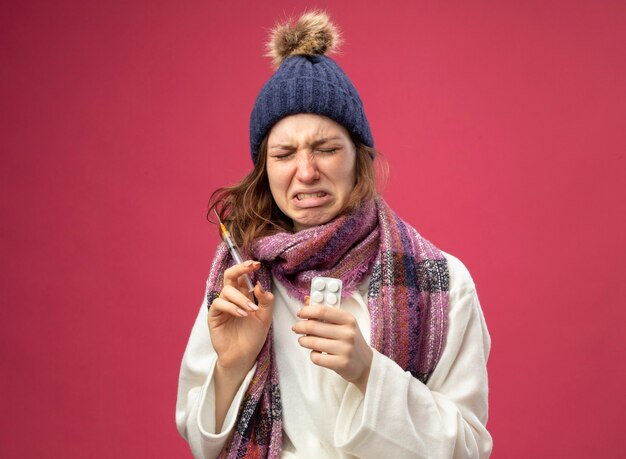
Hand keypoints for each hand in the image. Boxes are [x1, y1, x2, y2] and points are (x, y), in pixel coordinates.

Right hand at [208, 260, 273, 374]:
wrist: (244, 355)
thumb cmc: (253, 336)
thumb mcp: (265, 317)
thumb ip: (265, 301)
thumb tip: (260, 284)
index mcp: (244, 295)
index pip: (242, 276)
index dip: (247, 268)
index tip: (256, 264)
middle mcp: (232, 298)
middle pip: (230, 276)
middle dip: (239, 269)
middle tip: (251, 267)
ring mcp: (222, 306)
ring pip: (227, 290)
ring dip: (241, 298)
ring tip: (251, 310)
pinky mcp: (214, 316)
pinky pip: (219, 304)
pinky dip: (232, 307)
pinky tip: (242, 314)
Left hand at [292, 299, 372, 392]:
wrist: (366, 363)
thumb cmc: (351, 341)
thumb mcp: (344, 324)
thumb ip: (326, 312)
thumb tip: (307, 300)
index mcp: (348, 319)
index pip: (322, 310)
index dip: (307, 311)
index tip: (300, 313)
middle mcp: (348, 333)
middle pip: (313, 326)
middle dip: (300, 327)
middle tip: (296, 328)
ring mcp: (345, 349)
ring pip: (312, 342)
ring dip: (303, 341)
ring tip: (303, 340)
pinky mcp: (341, 363)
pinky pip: (316, 357)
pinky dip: (312, 354)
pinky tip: (316, 353)